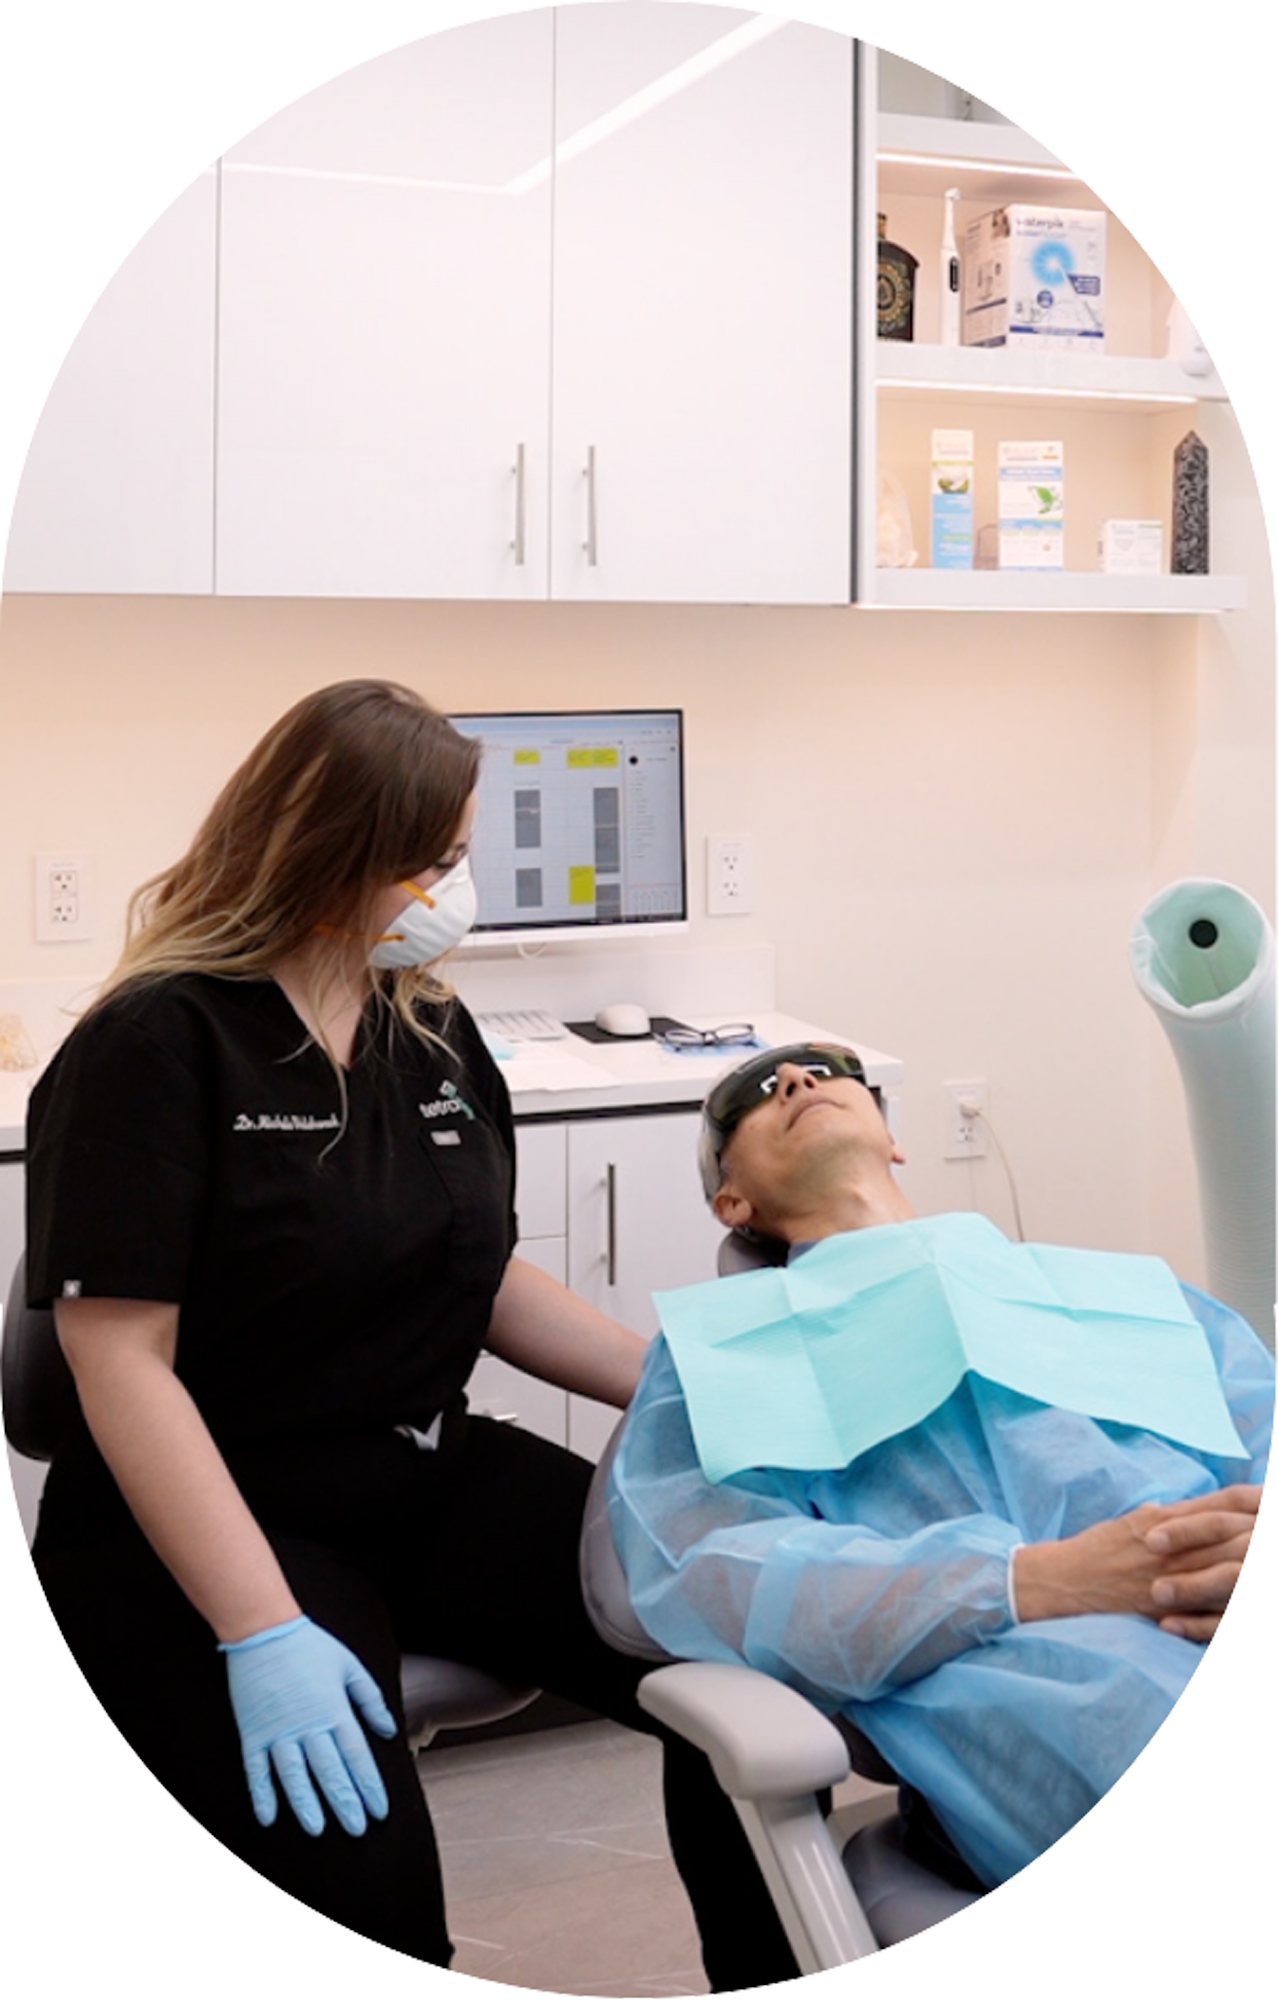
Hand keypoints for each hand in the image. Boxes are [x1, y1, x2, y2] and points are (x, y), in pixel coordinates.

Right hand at [221, 1615, 396, 1835]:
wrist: (263, 1629)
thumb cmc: (309, 1645)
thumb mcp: (349, 1666)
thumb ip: (370, 1701)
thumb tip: (389, 1730)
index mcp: (334, 1710)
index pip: (357, 1757)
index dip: (369, 1786)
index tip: (379, 1810)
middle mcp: (308, 1725)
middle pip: (330, 1772)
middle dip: (345, 1803)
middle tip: (356, 1829)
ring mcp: (278, 1731)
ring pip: (294, 1777)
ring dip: (306, 1806)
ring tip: (317, 1830)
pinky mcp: (252, 1733)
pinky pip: (257, 1771)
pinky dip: (262, 1795)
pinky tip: (269, 1817)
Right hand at [1013, 1484, 1261, 1638]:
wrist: (1062, 1582)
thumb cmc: (1096, 1550)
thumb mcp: (1134, 1520)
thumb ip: (1169, 1517)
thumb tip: (1199, 1512)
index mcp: (1165, 1518)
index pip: (1223, 1503)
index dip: (1256, 1500)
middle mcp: (1170, 1544)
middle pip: (1235, 1534)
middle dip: (1267, 1535)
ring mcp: (1169, 1576)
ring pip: (1229, 1569)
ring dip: (1260, 1569)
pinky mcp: (1165, 1608)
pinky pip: (1211, 1608)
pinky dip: (1238, 1607)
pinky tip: (1256, 1607)